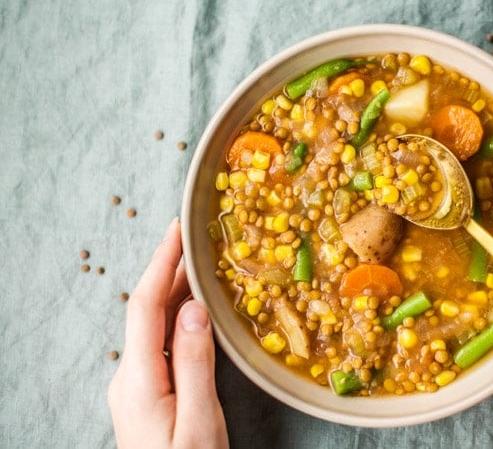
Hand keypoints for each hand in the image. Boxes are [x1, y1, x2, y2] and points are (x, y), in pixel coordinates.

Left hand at [108, 219, 227, 448]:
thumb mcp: (200, 421)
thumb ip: (195, 362)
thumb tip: (193, 308)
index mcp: (139, 379)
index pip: (146, 306)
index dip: (162, 264)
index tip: (178, 230)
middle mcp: (131, 377)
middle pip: (148, 310)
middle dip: (170, 270)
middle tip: (196, 238)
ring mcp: (138, 386)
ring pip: (155, 325)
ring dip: (176, 292)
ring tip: (202, 264)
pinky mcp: (150, 393)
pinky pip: (162, 342)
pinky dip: (179, 316)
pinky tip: (197, 309)